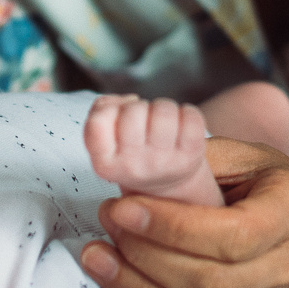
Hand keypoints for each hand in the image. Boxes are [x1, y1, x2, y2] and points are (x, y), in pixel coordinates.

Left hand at [79, 136, 288, 287]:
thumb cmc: (270, 183)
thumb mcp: (246, 156)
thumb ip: (200, 159)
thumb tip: (140, 168)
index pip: (231, 235)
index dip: (172, 228)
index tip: (123, 208)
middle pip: (210, 279)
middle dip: (146, 255)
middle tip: (105, 223)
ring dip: (139, 286)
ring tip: (97, 256)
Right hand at [84, 94, 222, 206]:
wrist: (168, 187)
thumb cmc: (133, 152)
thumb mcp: (106, 140)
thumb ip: (101, 111)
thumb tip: (129, 100)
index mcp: (106, 163)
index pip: (97, 123)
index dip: (109, 110)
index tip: (118, 118)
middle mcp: (133, 167)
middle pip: (133, 111)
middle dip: (139, 107)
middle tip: (143, 121)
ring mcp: (163, 162)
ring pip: (163, 110)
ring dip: (163, 108)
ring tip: (162, 123)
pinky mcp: (190, 156)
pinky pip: (190, 114)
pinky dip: (187, 112)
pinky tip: (181, 127)